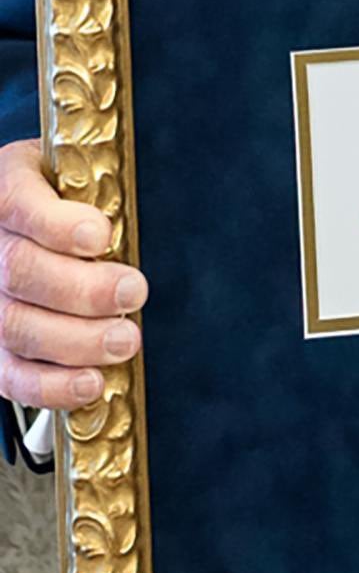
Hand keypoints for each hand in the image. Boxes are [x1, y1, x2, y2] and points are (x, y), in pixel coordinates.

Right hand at [0, 138, 146, 421]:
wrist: (32, 237)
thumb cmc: (65, 210)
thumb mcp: (74, 186)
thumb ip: (91, 200)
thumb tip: (118, 236)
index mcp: (6, 196)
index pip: (17, 206)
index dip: (57, 226)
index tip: (100, 235)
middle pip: (20, 271)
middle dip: (84, 289)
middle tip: (133, 292)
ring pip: (16, 326)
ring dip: (79, 340)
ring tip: (125, 340)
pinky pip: (12, 376)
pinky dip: (53, 386)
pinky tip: (92, 382)